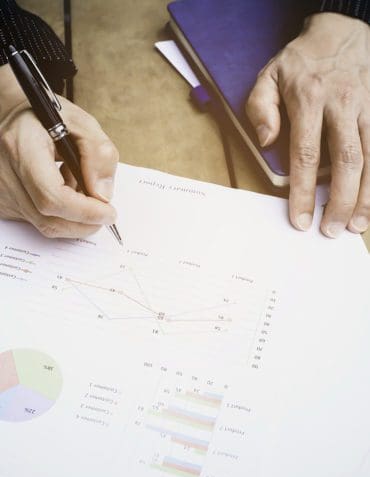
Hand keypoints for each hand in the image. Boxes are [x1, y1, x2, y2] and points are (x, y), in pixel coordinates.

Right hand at [0, 64, 117, 237]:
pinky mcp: (4, 204)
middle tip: (105, 211)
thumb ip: (99, 155)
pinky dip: (61, 215)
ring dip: (74, 217)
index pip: (52, 196)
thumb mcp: (82, 123)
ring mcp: (1, 192)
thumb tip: (103, 195)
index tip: (109, 212)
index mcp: (22, 147)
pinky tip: (63, 191)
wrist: (13, 119)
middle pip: (49, 219)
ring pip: (45, 225)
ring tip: (80, 188)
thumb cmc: (48, 119)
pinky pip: (38, 222)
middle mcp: (4, 173)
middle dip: (85, 222)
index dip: (85, 212)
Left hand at [246, 13, 369, 236]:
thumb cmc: (301, 61)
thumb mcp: (268, 75)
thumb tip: (266, 142)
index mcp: (309, 100)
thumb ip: (261, 108)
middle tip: (330, 230)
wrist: (342, 31)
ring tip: (356, 226)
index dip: (303, 192)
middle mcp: (342, 106)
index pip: (305, 155)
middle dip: (341, 201)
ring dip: (366, 197)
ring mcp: (367, 108)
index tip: (301, 220)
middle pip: (346, 162)